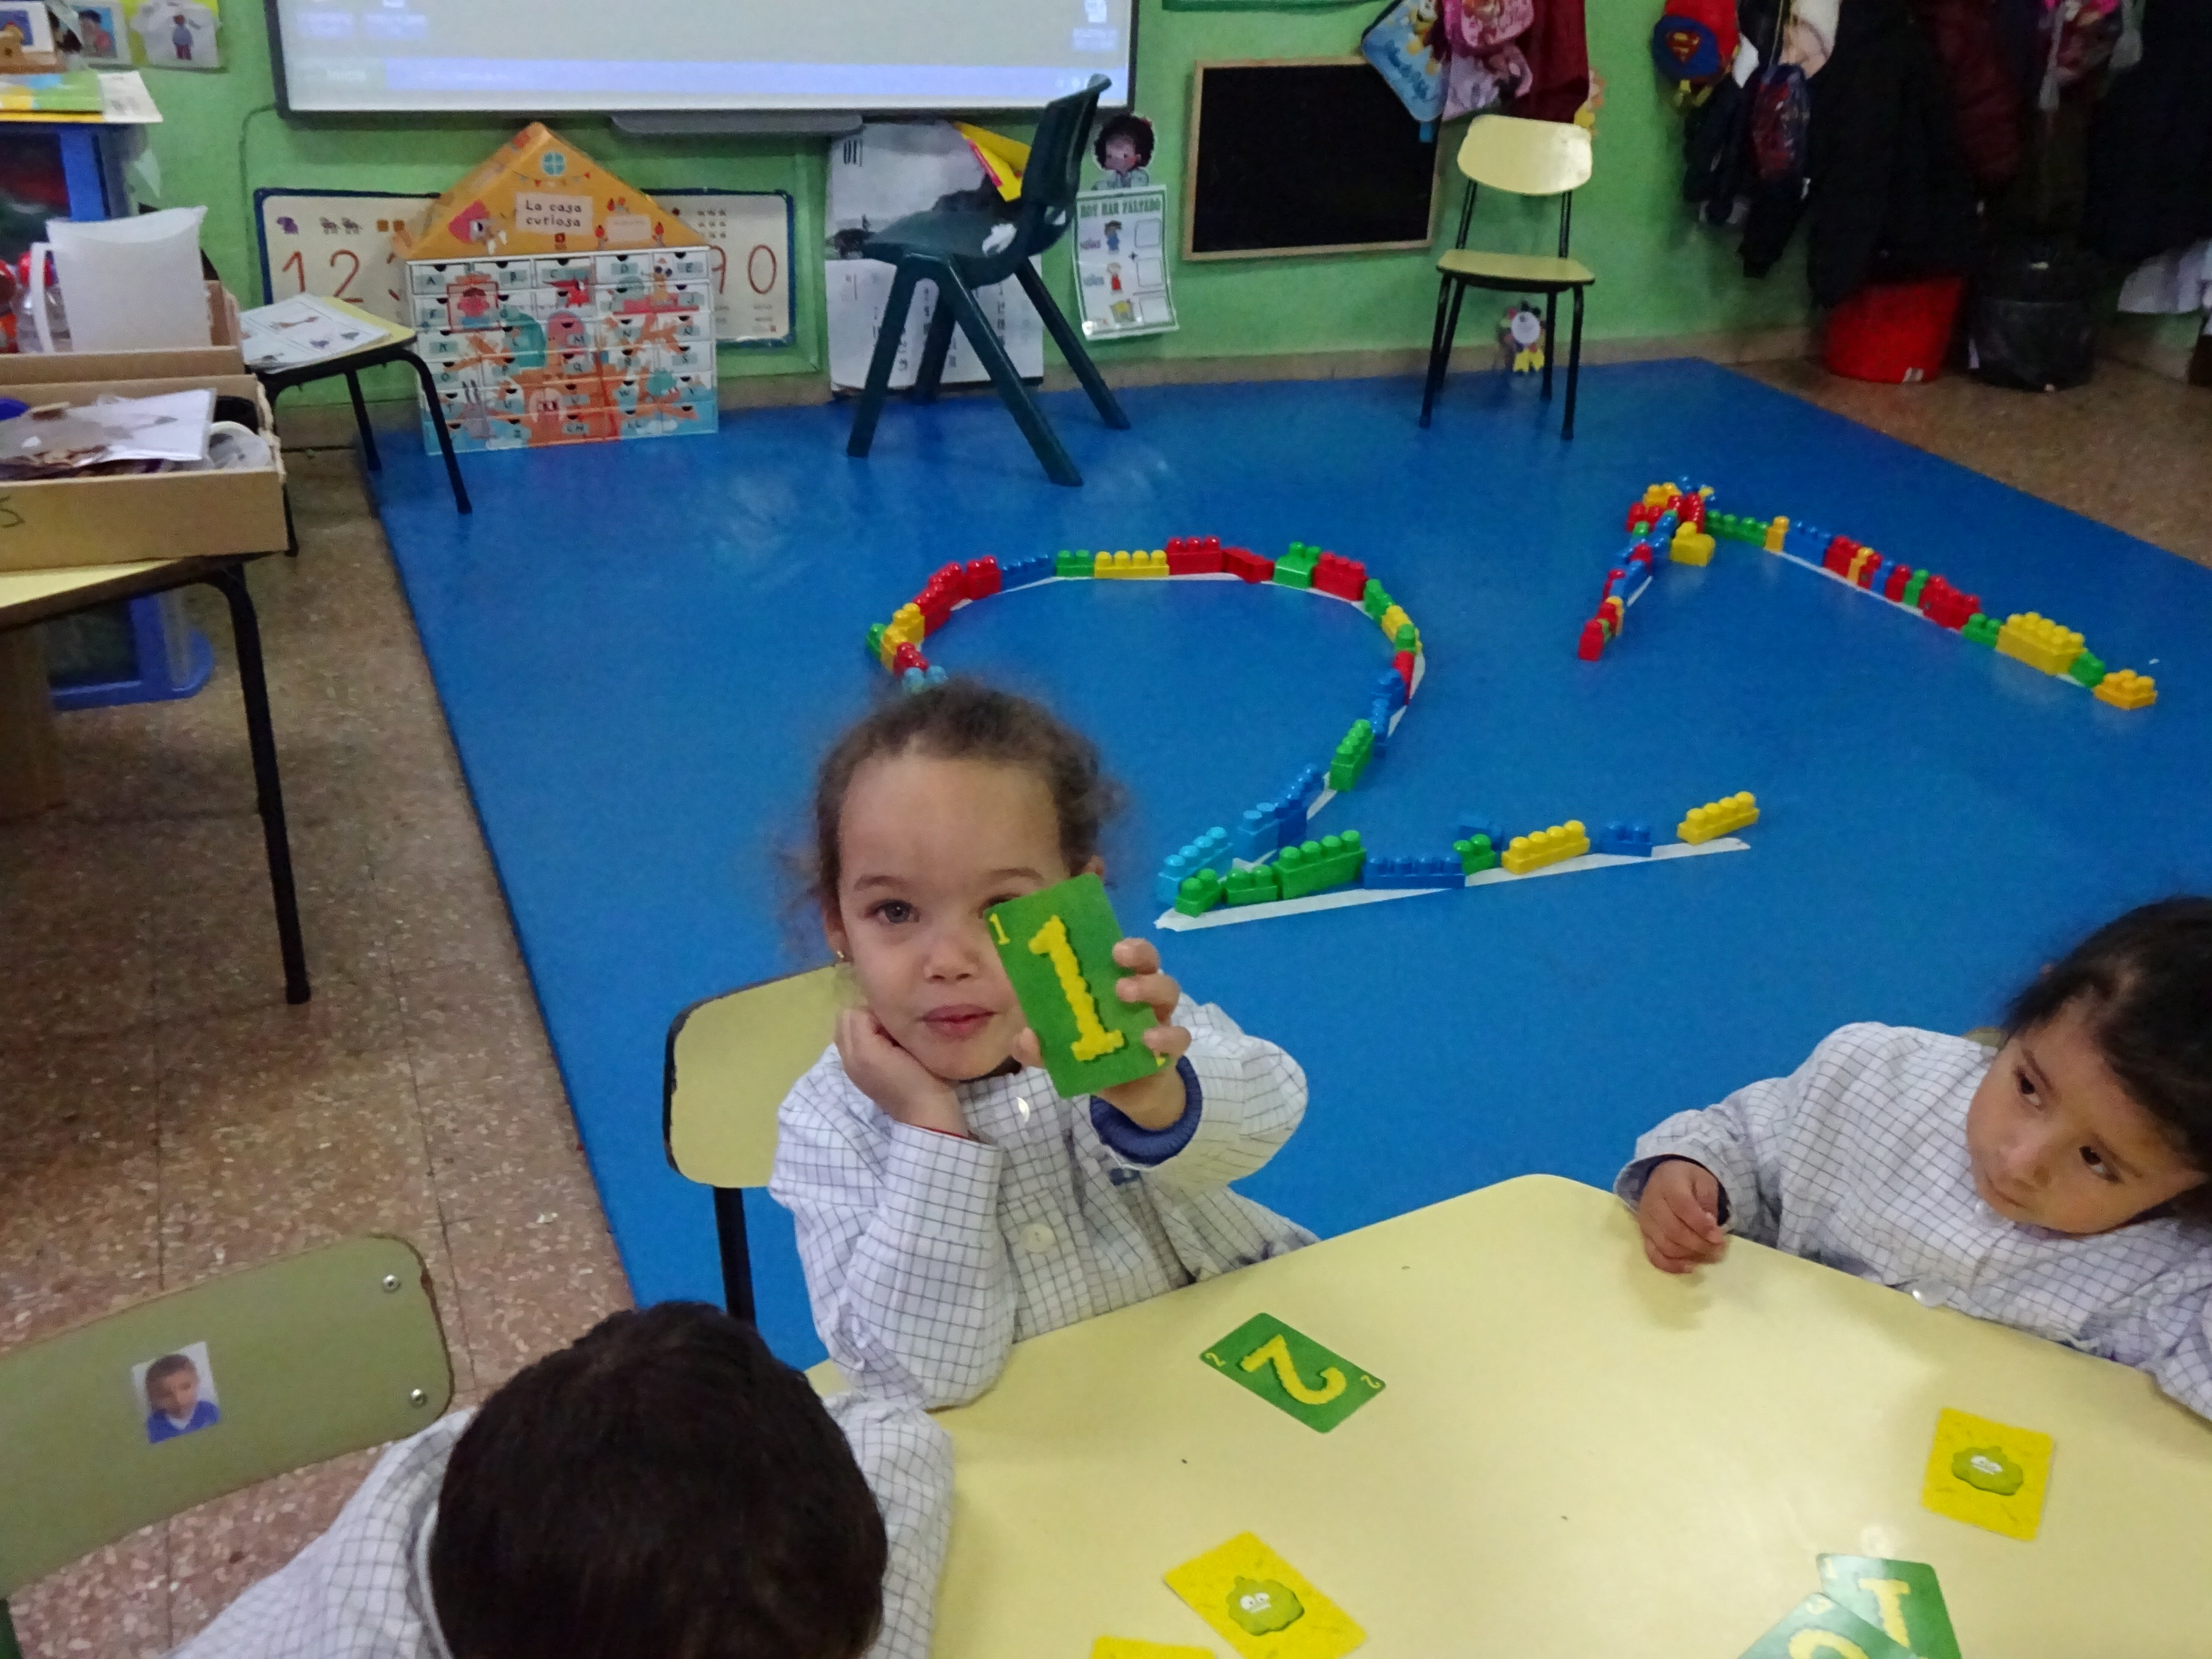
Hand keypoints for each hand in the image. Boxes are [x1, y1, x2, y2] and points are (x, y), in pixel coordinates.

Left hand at [835, 1007, 966, 1137]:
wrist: (926, 1113)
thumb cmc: (921, 1077)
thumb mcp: (906, 1044)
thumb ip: (884, 1022)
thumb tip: (882, 1012)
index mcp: (858, 1050)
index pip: (855, 1011)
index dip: (878, 1010)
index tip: (897, 1020)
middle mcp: (847, 1057)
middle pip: (846, 1019)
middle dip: (866, 1016)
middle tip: (891, 1025)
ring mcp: (852, 1067)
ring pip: (848, 1030)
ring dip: (865, 1027)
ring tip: (888, 1035)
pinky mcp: (859, 1073)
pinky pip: (852, 1044)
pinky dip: (864, 1039)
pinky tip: (885, 1047)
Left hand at [1011, 937, 1191, 1128]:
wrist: (1127, 1094)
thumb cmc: (1094, 1055)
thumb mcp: (1058, 1052)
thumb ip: (1038, 1048)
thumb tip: (1025, 1038)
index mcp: (1114, 984)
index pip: (1122, 952)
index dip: (1117, 940)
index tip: (1105, 940)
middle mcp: (1141, 995)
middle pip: (1149, 962)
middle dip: (1138, 954)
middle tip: (1118, 957)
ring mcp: (1159, 1018)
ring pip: (1168, 990)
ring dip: (1149, 986)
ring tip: (1125, 993)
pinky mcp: (1170, 1048)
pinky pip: (1179, 1037)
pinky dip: (1167, 1036)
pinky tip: (1149, 1041)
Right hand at [1637, 1158, 1727, 1273]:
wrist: (1665, 1176)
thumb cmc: (1689, 1180)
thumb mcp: (1704, 1182)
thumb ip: (1708, 1203)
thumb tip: (1711, 1230)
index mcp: (1668, 1186)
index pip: (1683, 1208)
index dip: (1701, 1226)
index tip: (1719, 1237)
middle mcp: (1652, 1204)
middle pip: (1674, 1231)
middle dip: (1699, 1244)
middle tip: (1718, 1248)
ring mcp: (1645, 1222)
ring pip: (1665, 1246)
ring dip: (1689, 1255)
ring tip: (1708, 1254)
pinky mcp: (1643, 1235)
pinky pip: (1653, 1255)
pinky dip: (1671, 1266)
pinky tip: (1689, 1267)